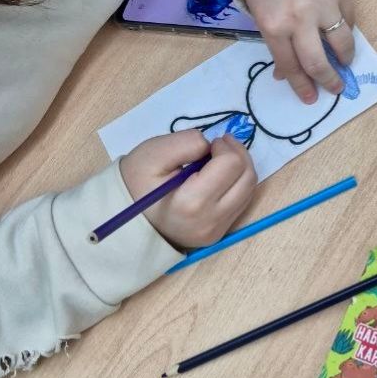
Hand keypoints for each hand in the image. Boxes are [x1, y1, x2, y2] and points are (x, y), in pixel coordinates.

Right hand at [120, 130, 256, 248]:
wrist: (127, 219)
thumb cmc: (137, 184)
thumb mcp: (152, 153)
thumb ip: (185, 143)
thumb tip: (211, 145)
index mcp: (191, 204)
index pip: (231, 165)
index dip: (224, 146)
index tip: (210, 142)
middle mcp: (210, 222)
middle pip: (247, 178)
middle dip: (238, 154)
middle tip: (219, 144)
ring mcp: (216, 231)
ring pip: (249, 190)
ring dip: (240, 167)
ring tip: (219, 158)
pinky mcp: (219, 234)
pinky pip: (242, 202)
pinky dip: (236, 183)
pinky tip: (218, 176)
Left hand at [242, 0, 354, 103]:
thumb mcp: (259, 11)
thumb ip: (273, 41)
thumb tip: (286, 74)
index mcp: (274, 25)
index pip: (291, 66)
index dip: (301, 86)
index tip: (311, 98)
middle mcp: (300, 18)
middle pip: (317, 62)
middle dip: (328, 82)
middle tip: (334, 88)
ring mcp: (323, 4)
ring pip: (341, 43)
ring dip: (345, 59)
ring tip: (345, 64)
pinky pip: (349, 20)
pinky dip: (347, 31)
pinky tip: (343, 36)